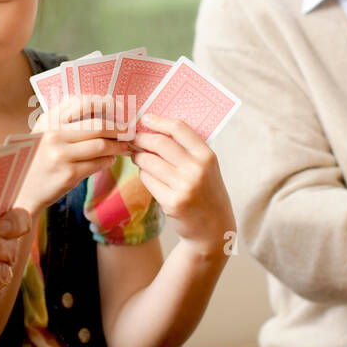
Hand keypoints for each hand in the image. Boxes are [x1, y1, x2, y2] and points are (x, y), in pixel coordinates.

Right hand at [18, 94, 129, 216]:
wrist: (20, 192)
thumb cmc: (35, 161)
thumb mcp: (42, 134)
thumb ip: (64, 122)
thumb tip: (101, 110)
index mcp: (47, 120)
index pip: (81, 102)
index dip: (104, 104)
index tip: (116, 106)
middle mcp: (53, 134)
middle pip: (97, 125)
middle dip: (118, 128)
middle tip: (128, 130)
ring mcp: (61, 155)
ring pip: (101, 146)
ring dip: (117, 146)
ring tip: (124, 146)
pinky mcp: (69, 174)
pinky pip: (98, 164)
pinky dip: (108, 161)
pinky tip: (110, 160)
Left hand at [128, 114, 233, 254]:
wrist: (213, 227)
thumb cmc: (206, 191)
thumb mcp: (206, 167)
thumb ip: (187, 149)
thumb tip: (154, 128)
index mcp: (207, 156)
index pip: (179, 129)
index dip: (158, 121)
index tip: (145, 118)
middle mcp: (196, 170)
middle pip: (159, 143)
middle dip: (141, 139)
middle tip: (133, 139)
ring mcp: (184, 187)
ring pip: (149, 162)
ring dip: (138, 157)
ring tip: (138, 157)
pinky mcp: (171, 202)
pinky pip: (147, 180)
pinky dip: (143, 175)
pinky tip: (147, 175)